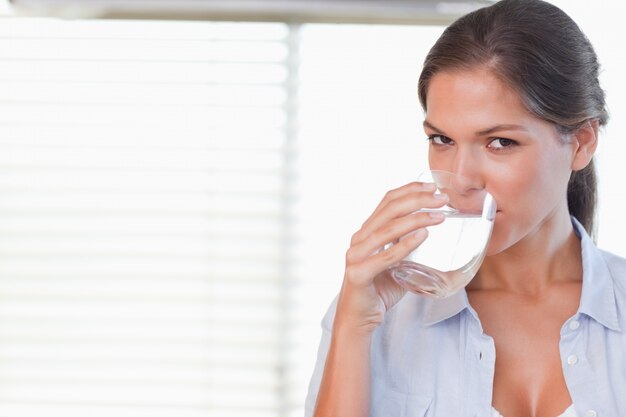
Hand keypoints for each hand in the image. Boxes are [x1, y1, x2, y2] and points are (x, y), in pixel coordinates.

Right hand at [334, 181, 447, 333]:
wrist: (358, 319)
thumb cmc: (378, 290)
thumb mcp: (396, 263)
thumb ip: (409, 248)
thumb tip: (436, 235)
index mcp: (366, 232)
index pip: (387, 201)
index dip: (409, 190)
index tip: (432, 186)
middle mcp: (359, 239)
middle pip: (388, 210)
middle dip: (418, 200)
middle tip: (442, 199)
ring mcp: (356, 256)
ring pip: (387, 229)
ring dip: (416, 219)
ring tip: (439, 215)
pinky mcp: (358, 274)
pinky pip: (385, 256)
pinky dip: (405, 244)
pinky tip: (423, 236)